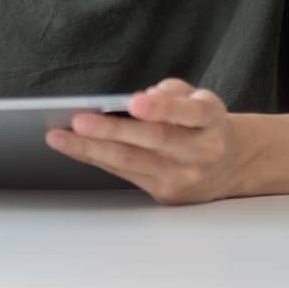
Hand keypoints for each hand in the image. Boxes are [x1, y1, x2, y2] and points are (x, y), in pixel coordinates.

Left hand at [45, 78, 242, 204]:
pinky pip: (125, 174)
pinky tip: (73, 148)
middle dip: (112, 132)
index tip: (134, 102)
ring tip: (59, 137)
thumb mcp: (199, 98)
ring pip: (133, 163)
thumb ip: (172, 93)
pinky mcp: (165, 193)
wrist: (229, 165)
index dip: (161, 108)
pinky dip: (96, 159)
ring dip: (91, 150)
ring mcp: (183, 177)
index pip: (187, 113)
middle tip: (79, 121)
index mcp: (210, 121)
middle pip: (153, 141)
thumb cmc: (202, 123)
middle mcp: (200, 152)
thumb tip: (141, 99)